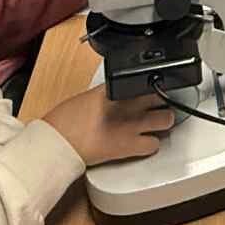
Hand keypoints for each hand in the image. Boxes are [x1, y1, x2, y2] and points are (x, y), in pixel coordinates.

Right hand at [46, 82, 177, 165]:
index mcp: (115, 88)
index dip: (150, 82)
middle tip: (157, 106)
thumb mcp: (88, 97)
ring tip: (158, 123)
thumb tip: (116, 96)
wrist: (58, 143)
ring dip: (163, 120)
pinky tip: (145, 142)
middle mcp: (127, 103)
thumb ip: (107, 94)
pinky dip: (152, 144)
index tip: (152, 85)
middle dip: (162, 100)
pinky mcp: (130, 146)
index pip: (142, 78)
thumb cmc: (64, 121)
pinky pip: (153, 145)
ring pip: (166, 119)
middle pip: (160, 95)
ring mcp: (132, 125)